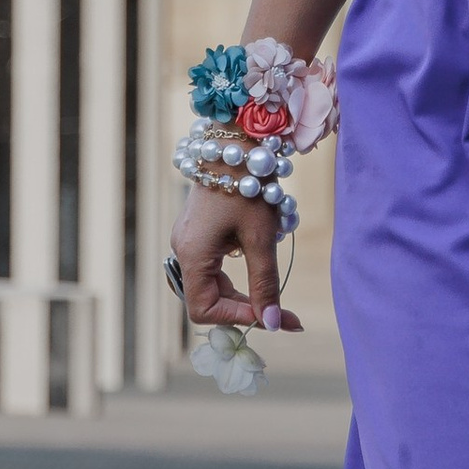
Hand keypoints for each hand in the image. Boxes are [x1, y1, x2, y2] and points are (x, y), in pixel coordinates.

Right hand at [171, 184, 303, 336]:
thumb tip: (272, 324)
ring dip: (243, 293)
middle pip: (208, 299)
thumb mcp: (261, 237)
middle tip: (285, 315)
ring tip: (274, 294)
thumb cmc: (248, 186)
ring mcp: (188, 241)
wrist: (236, 143)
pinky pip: (214, 267)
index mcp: (191, 254)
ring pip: (212, 285)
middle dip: (246, 308)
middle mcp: (183, 250)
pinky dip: (237, 274)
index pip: (204, 310)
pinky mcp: (198, 233)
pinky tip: (258, 264)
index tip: (272, 317)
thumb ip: (265, 283)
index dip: (237, 318)